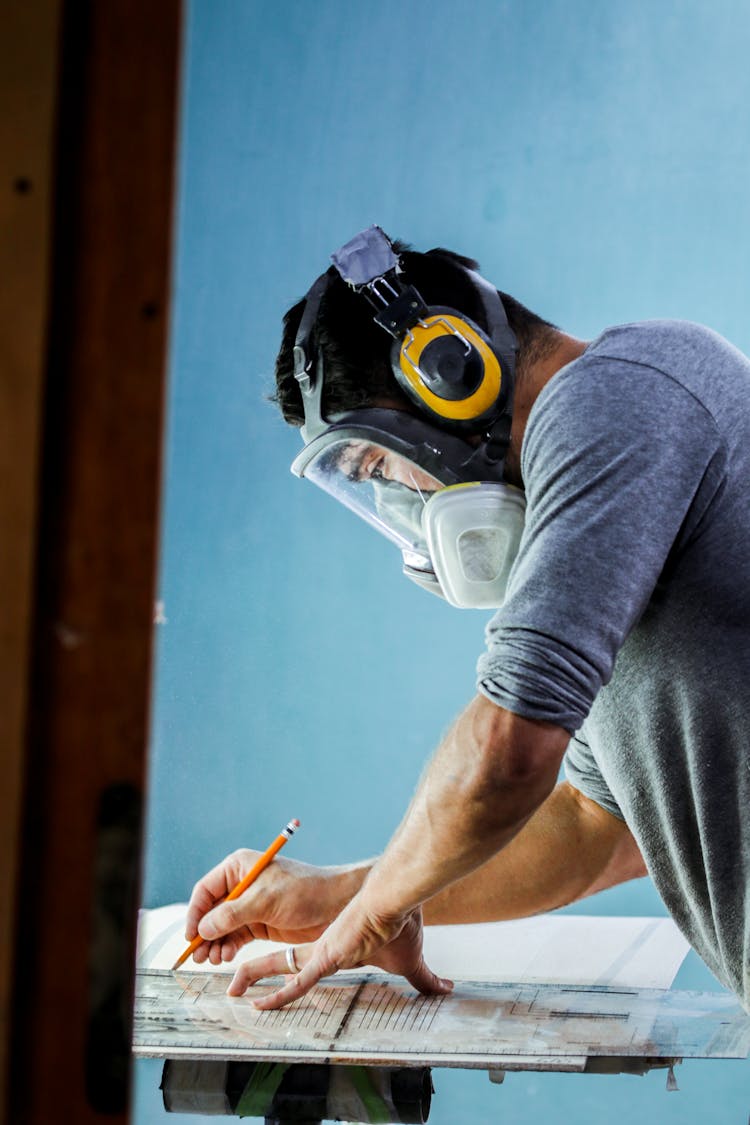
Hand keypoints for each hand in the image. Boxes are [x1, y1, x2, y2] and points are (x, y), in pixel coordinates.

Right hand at [185, 851, 367, 964]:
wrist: (336, 904)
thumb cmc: (304, 892)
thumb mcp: (265, 901)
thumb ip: (232, 915)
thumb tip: (202, 929)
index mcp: (239, 867)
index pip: (206, 890)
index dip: (195, 913)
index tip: (191, 937)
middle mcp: (241, 885)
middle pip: (211, 911)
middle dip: (203, 933)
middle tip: (199, 957)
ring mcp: (249, 905)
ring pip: (221, 926)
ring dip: (215, 943)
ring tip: (214, 960)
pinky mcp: (259, 922)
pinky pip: (235, 936)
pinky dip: (228, 946)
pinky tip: (226, 957)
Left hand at [225, 893, 453, 1008]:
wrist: (397, 901)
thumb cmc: (403, 925)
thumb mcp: (412, 962)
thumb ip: (426, 979)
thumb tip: (447, 989)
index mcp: (335, 948)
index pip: (300, 961)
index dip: (281, 972)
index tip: (264, 982)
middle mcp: (322, 947)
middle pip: (280, 961)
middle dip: (254, 972)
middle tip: (232, 985)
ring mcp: (322, 951)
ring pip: (280, 966)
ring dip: (254, 977)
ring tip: (231, 989)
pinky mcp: (327, 957)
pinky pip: (298, 980)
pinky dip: (280, 994)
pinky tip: (260, 1002)